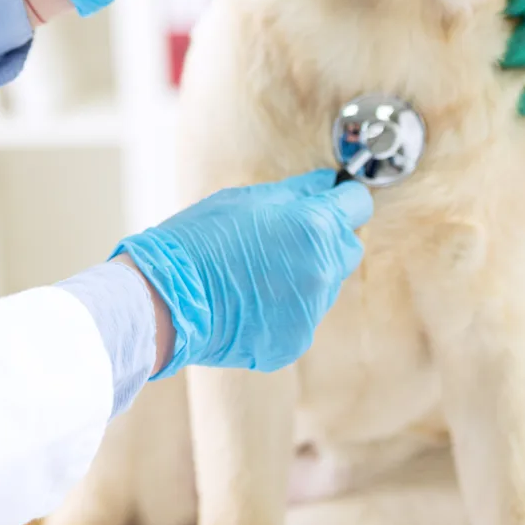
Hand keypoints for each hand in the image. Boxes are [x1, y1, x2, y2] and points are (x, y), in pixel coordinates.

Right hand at [113, 171, 373, 376]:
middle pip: (347, 248)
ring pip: (325, 285)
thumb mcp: (248, 199)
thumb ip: (298, 191)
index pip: (358, 205)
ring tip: (259, 271)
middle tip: (286, 236)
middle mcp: (323, 272)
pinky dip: (286, 307)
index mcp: (315, 228)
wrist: (166, 299)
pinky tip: (252, 299)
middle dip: (327, 239)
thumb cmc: (199, 240)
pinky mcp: (295, 341)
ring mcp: (311, 312)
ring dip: (306, 274)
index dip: (343, 199)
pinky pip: (304, 316)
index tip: (331, 200)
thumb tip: (327, 183)